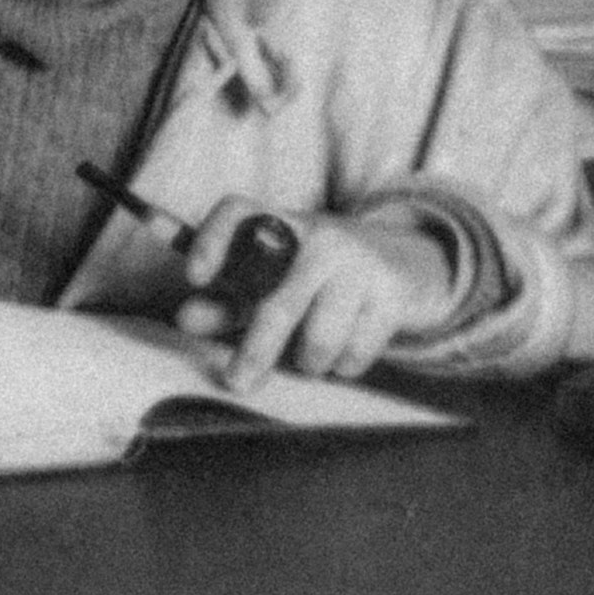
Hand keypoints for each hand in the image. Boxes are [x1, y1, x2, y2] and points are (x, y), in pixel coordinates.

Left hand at [179, 204, 457, 385]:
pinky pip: (355, 350)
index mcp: (278, 224)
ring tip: (309, 357)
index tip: (195, 278)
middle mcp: (318, 234)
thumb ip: (225, 304)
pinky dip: (343, 364)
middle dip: (256, 350)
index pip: (237, 213)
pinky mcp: (392, 291)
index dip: (212, 241)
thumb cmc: (318, 279)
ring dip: (309, 362)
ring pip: (320, 337)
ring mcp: (358, 261)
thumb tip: (186, 319)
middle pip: (278, 302)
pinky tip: (344, 352)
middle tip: (237, 381)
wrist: (407, 265)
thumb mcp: (269, 286)